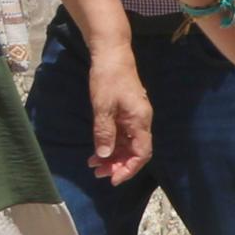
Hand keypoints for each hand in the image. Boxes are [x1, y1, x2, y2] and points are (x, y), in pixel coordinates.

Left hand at [85, 48, 149, 183]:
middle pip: (135, 152)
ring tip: (93, 165)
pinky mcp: (126, 114)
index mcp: (140, 121)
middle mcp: (141, 122)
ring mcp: (134, 118)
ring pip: (127, 145)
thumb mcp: (103, 107)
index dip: (129, 169)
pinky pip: (121, 136)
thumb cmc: (108, 79)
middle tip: (98, 174)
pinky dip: (110, 145)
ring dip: (112, 157)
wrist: (111, 55)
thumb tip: (104, 155)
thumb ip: (104, 133)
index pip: (142, 153)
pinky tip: (96, 151)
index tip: (113, 179)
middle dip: (118, 165)